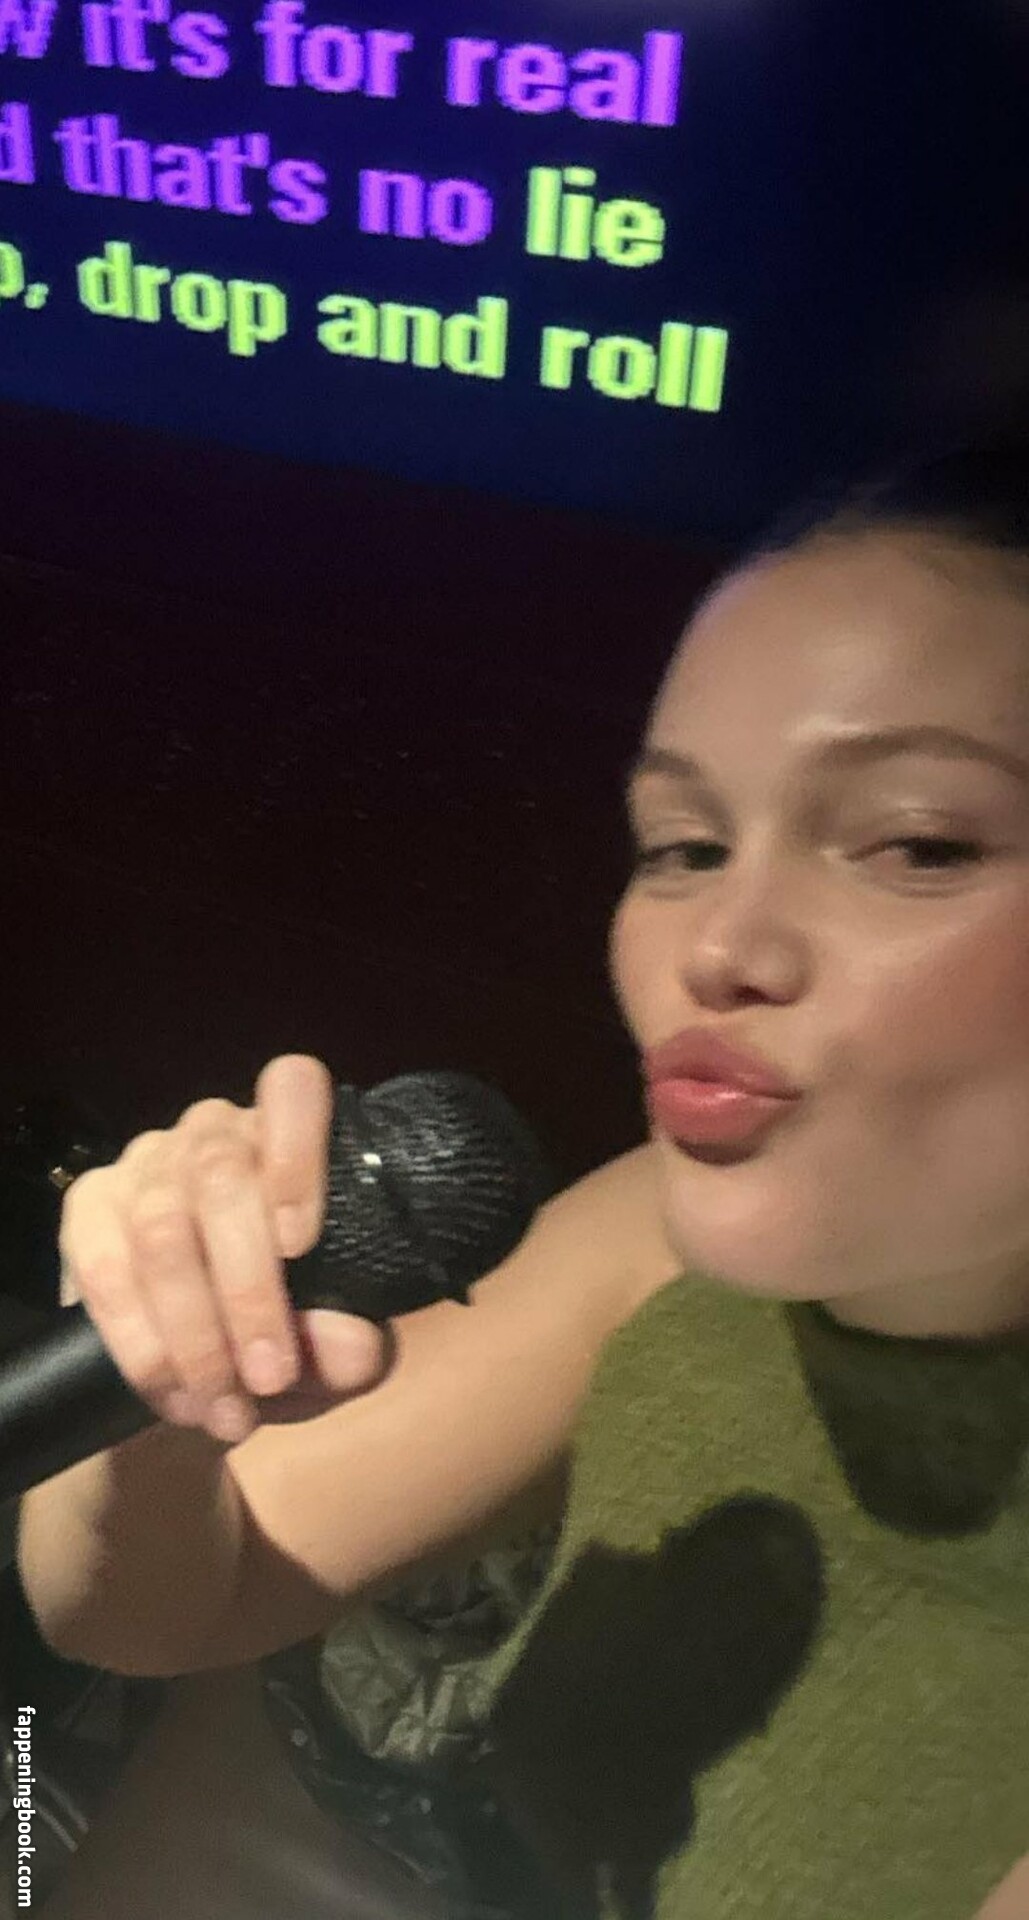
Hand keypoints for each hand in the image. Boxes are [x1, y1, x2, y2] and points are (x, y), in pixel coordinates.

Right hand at [57, 1055, 387, 1445]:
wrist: (217, 1348)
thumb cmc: (297, 1322)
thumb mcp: (343, 1346)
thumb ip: (354, 1345)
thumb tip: (343, 1342)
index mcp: (292, 1137)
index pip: (291, 1088)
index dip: (296, 1152)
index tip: (304, 1243)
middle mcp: (214, 1133)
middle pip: (219, 1177)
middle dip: (247, 1292)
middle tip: (271, 1377)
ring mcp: (146, 1163)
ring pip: (161, 1229)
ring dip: (194, 1334)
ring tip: (226, 1408)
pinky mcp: (89, 1207)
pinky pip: (102, 1267)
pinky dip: (139, 1341)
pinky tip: (173, 1394)